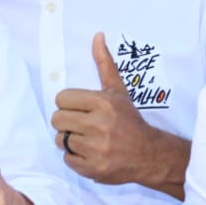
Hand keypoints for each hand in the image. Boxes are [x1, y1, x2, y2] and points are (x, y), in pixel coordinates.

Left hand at [51, 32, 176, 187]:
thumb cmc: (129, 120)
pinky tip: (90, 153)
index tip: (81, 109)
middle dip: (67, 122)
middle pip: (57, 119)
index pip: (61, 98)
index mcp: (103, 102)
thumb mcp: (117, 90)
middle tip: (82, 124)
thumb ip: (104, 63)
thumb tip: (97, 36)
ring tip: (87, 139)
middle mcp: (99, 125)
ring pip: (60, 139)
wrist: (149, 154)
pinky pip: (67, 159)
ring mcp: (96, 149)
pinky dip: (75, 157)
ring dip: (70, 140)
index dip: (69, 104)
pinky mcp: (93, 168)